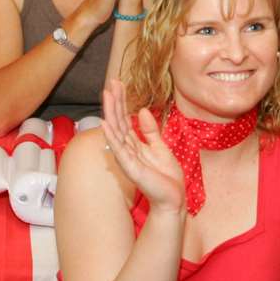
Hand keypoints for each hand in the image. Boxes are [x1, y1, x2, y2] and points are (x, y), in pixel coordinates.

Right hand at [99, 79, 184, 211]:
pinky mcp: (130, 168)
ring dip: (110, 112)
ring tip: (107, 95)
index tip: (118, 83)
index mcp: (134, 144)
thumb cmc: (166, 177)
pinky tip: (105, 124)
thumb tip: (140, 110)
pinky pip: (118, 150)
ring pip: (116, 131)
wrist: (173, 198)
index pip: (124, 118)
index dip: (121, 101)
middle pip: (118, 121)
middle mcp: (127, 149)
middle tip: (111, 82)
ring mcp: (127, 158)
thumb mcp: (160, 147)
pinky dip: (111, 136)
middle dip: (115, 101)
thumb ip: (150, 130)